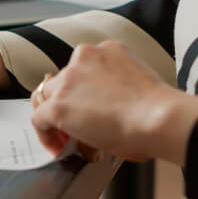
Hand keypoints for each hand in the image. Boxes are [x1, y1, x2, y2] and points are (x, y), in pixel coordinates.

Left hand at [31, 40, 197, 164]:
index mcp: (107, 50)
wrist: (158, 117)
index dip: (80, 91)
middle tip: (76, 125)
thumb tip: (103, 115)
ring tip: (68, 138)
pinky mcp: (58, 104)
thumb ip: (113, 89)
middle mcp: (84, 58)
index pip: (81, 68)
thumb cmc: (158, 109)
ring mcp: (68, 80)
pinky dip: (46, 135)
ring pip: (49, 98)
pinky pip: (39, 119)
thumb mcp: (136, 83)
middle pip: (62, 81)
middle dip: (67, 103)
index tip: (87, 108)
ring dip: (56, 116)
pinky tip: (59, 148)